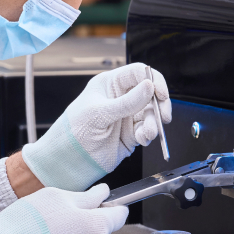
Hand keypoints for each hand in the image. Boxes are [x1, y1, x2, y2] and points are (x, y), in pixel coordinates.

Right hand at [0, 184, 127, 233]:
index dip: (111, 204)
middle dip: (88, 219)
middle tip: (63, 212)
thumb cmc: (28, 224)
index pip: (120, 214)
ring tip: (51, 228)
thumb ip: (88, 196)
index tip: (102, 200)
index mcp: (98, 226)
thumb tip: (102, 193)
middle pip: (102, 229)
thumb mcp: (58, 196)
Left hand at [23, 63, 170, 191]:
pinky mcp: (132, 133)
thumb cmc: (75, 131)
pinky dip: (149, 134)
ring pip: (151, 113)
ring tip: (148, 133)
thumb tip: (149, 87)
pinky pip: (148, 129)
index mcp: (110, 84)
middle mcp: (121, 97)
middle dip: (159, 104)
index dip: (153, 80)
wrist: (70, 160)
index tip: (160, 94)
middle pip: (151, 92)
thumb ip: (127, 102)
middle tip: (163, 116)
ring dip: (154, 123)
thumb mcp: (100, 113)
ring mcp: (127, 115)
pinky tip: (142, 138)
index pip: (138, 73)